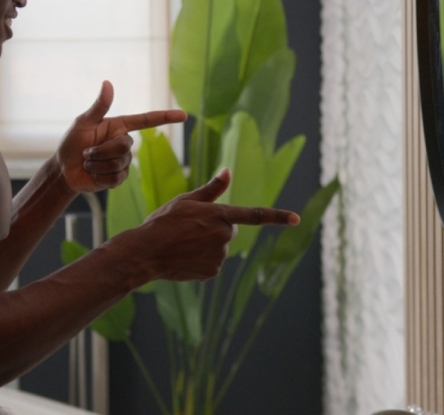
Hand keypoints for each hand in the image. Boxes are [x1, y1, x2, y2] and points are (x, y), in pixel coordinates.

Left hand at [55, 81, 186, 193]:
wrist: (65, 169)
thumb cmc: (72, 142)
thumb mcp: (83, 123)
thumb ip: (98, 106)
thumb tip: (108, 83)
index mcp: (119, 126)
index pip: (147, 121)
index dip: (166, 118)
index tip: (183, 115)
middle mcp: (125, 143)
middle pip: (125, 146)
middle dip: (101, 151)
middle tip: (86, 153)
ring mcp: (124, 161)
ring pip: (119, 164)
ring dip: (97, 165)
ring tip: (88, 163)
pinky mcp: (119, 178)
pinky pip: (116, 179)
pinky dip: (100, 177)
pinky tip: (93, 175)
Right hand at [135, 168, 299, 281]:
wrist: (147, 252)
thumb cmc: (164, 221)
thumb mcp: (187, 200)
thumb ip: (212, 189)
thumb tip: (228, 170)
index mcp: (220, 215)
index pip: (255, 215)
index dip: (277, 216)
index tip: (297, 219)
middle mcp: (224, 236)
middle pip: (229, 230)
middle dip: (216, 228)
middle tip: (190, 228)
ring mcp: (219, 257)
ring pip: (219, 247)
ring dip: (206, 244)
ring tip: (183, 242)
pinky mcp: (212, 272)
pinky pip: (211, 263)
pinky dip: (200, 259)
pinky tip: (184, 256)